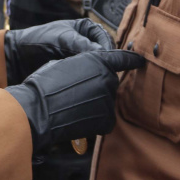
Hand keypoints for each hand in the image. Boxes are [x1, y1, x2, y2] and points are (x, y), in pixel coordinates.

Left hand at [4, 19, 113, 85]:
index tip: (108, 62)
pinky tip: (86, 86)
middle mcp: (86, 42)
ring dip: (95, 73)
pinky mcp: (74, 72)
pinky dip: (87, 80)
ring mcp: (80, 58)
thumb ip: (82, 44)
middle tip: (103, 75)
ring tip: (95, 82)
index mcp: (86, 29)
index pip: (105, 40)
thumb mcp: (61, 38)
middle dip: (104, 64)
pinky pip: (86, 76)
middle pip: (103, 55)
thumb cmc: (38, 40)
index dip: (108, 51)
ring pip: (96, 67)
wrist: (17, 57)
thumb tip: (103, 54)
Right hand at [5, 50, 143, 152]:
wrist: (38, 111)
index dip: (132, 60)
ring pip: (106, 102)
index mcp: (98, 60)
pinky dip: (95, 120)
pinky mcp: (107, 120)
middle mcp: (108, 79)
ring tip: (73, 107)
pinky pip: (105, 119)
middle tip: (77, 94)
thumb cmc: (44, 85)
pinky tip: (79, 118)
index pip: (123, 59)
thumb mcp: (65, 64)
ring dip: (95, 104)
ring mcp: (109, 100)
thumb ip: (84, 66)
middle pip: (110, 83)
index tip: (141, 61)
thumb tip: (89, 74)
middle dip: (98, 87)